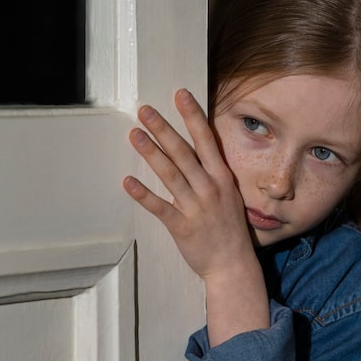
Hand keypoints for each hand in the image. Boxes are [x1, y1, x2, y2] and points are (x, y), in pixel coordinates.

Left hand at [124, 89, 269, 345]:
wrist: (233, 266)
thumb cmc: (229, 229)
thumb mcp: (229, 195)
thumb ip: (212, 173)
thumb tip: (195, 149)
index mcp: (222, 177)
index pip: (206, 139)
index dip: (192, 116)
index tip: (179, 94)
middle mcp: (210, 188)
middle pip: (183, 152)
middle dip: (163, 128)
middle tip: (144, 110)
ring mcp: (196, 207)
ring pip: (170, 174)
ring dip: (151, 152)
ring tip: (134, 134)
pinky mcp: (182, 227)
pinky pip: (160, 207)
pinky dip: (143, 195)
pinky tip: (127, 181)